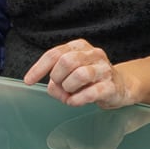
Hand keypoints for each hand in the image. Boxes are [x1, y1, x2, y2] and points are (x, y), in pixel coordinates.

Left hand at [24, 39, 138, 108]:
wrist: (120, 86)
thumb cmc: (90, 79)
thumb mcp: (70, 74)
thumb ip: (57, 78)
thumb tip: (52, 87)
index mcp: (79, 46)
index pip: (55, 54)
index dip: (39, 68)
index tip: (29, 81)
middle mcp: (93, 54)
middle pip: (66, 61)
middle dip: (57, 78)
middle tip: (61, 87)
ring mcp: (104, 69)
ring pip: (80, 75)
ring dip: (69, 89)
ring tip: (70, 94)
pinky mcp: (111, 86)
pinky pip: (91, 93)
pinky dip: (78, 100)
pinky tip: (75, 101)